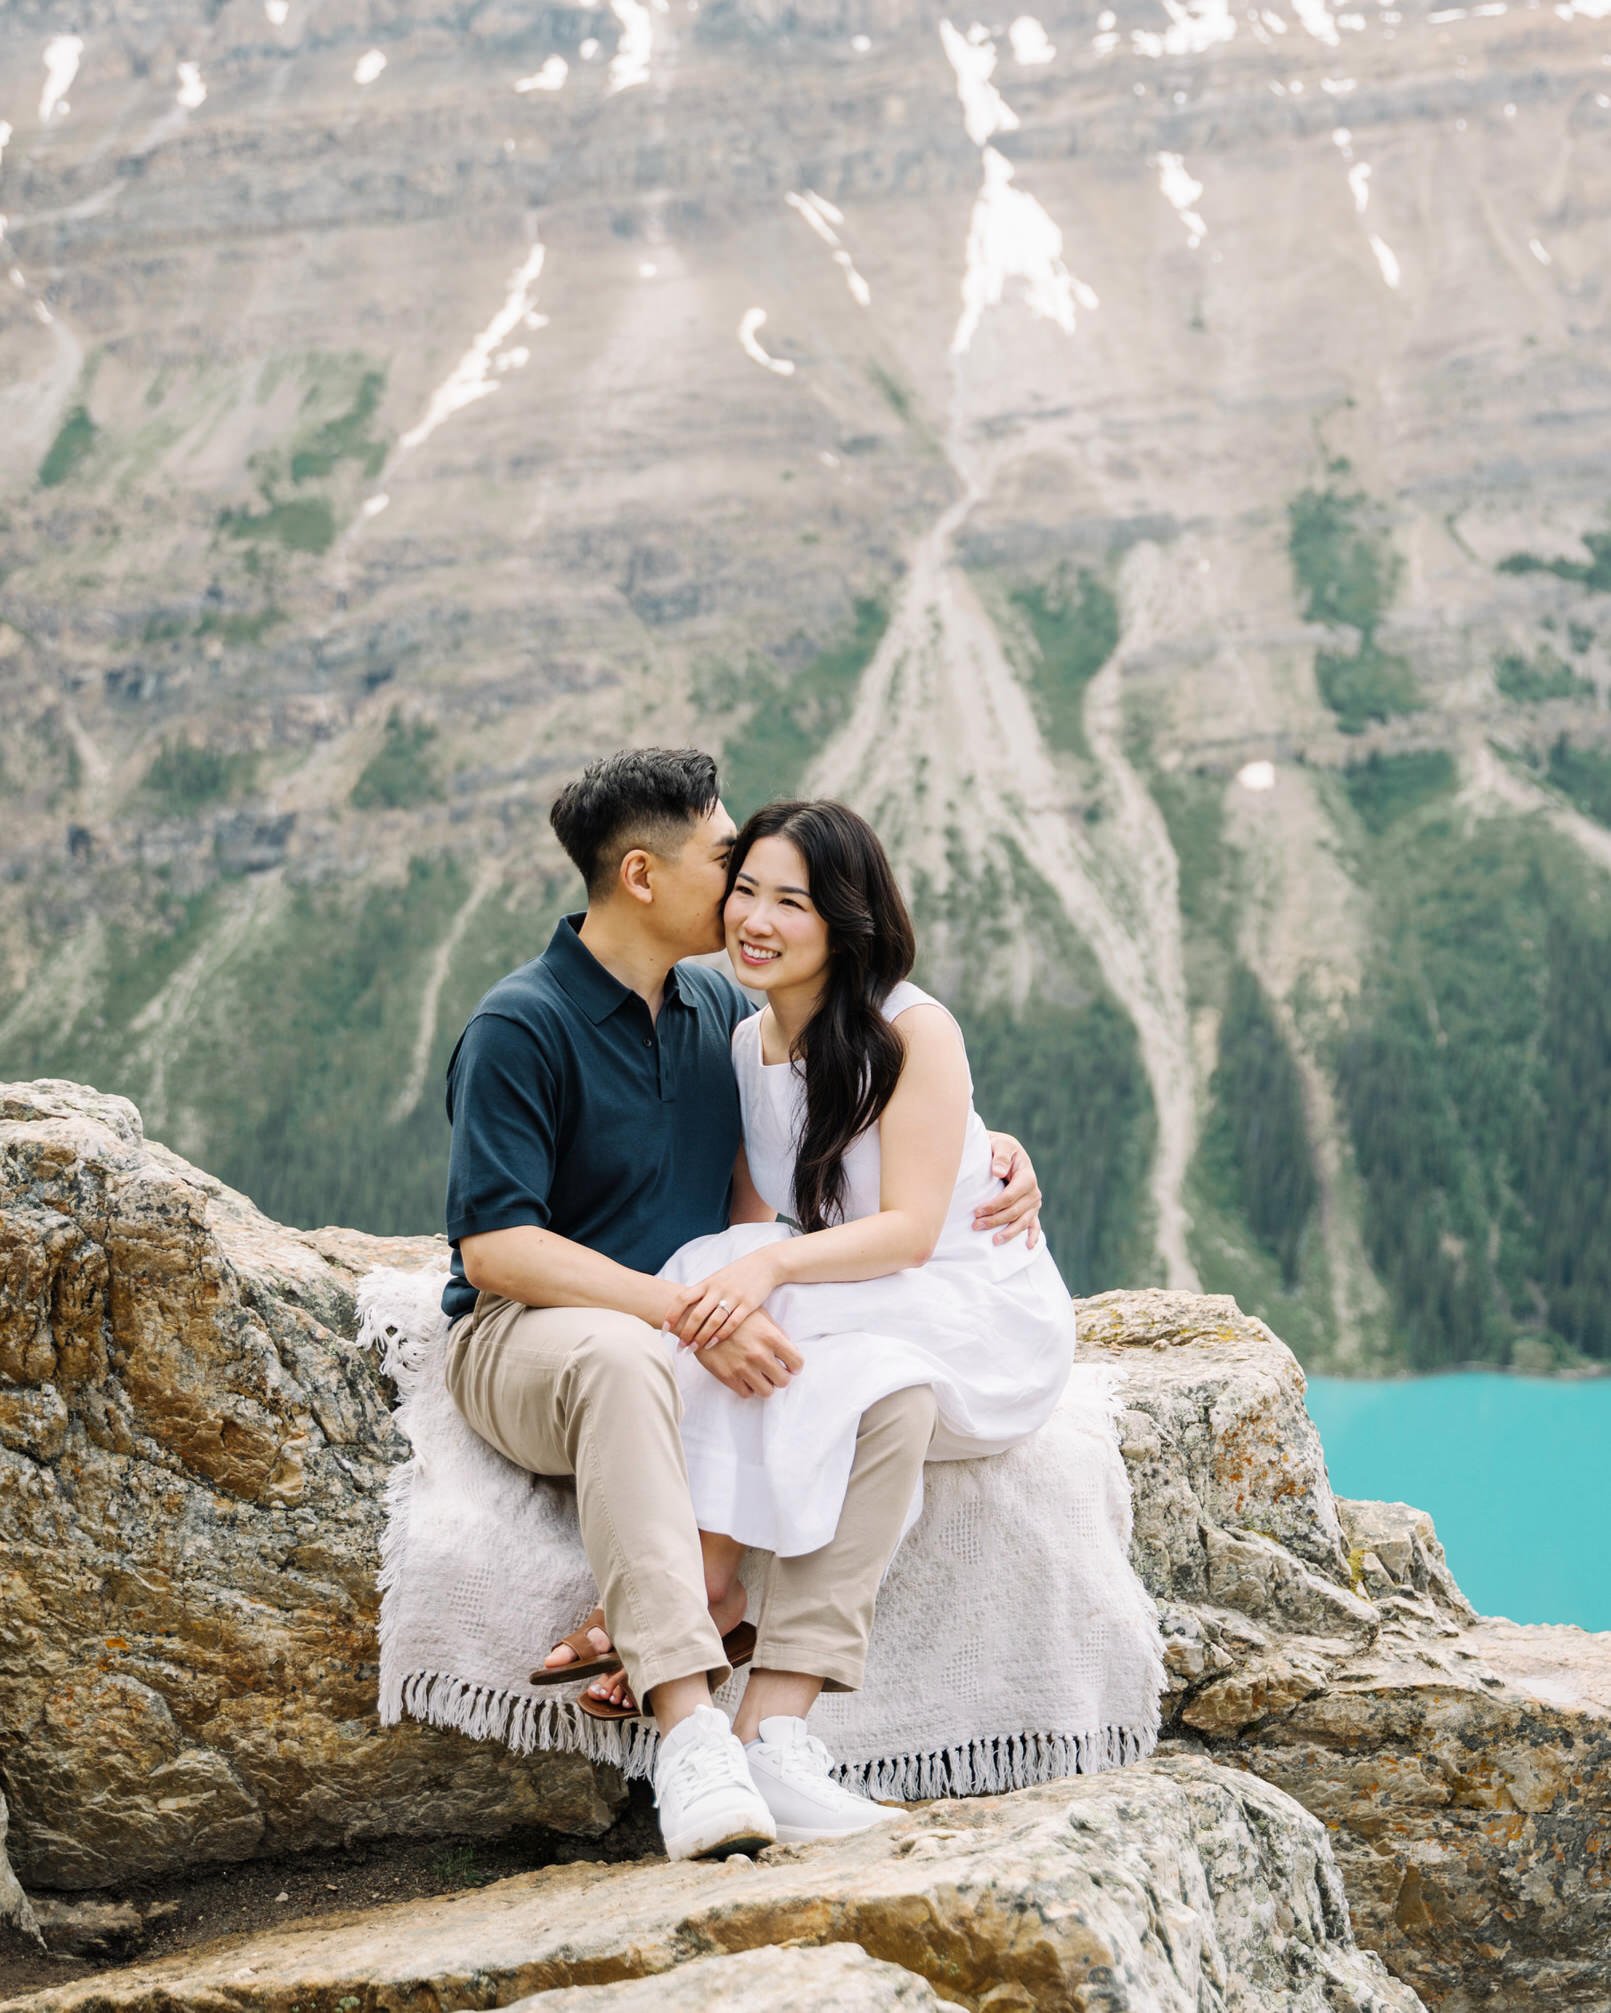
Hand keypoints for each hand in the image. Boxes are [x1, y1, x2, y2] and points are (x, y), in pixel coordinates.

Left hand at [665, 1247, 784, 1350]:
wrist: (764, 1265)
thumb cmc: (736, 1275)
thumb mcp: (716, 1279)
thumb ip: (702, 1293)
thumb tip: (684, 1310)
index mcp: (707, 1282)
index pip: (683, 1298)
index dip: (671, 1314)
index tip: (664, 1330)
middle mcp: (717, 1289)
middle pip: (697, 1314)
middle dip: (687, 1332)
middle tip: (680, 1347)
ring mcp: (733, 1296)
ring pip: (713, 1320)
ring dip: (702, 1337)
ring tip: (694, 1349)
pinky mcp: (748, 1304)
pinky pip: (732, 1322)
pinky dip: (721, 1334)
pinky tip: (714, 1344)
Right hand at [695, 1309, 802, 1397]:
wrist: (701, 1318)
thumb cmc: (734, 1315)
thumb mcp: (760, 1316)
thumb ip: (777, 1333)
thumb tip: (789, 1351)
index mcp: (770, 1337)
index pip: (797, 1362)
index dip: (795, 1366)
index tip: (791, 1366)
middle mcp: (759, 1354)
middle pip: (783, 1381)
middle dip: (782, 1377)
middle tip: (776, 1372)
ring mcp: (743, 1367)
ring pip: (767, 1392)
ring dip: (766, 1385)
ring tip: (761, 1376)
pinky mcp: (727, 1376)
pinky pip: (747, 1393)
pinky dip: (749, 1388)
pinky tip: (746, 1377)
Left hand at [976, 1131, 1040, 1248]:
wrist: (1006, 1150)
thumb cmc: (1000, 1147)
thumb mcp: (1000, 1145)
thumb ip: (1000, 1156)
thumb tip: (998, 1172)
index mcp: (1027, 1175)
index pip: (1010, 1196)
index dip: (994, 1205)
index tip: (976, 1211)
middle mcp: (1033, 1191)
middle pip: (1014, 1211)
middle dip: (995, 1220)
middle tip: (975, 1225)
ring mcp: (1034, 1202)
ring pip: (1022, 1222)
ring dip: (1009, 1232)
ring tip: (994, 1241)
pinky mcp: (1032, 1209)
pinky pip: (1034, 1225)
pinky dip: (1032, 1236)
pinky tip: (1027, 1246)